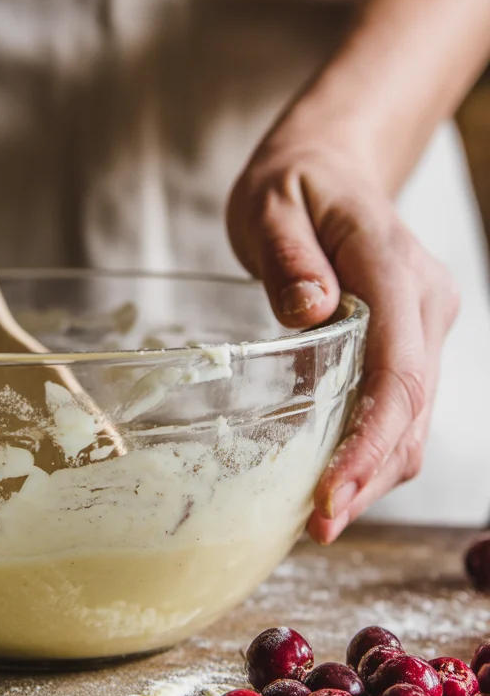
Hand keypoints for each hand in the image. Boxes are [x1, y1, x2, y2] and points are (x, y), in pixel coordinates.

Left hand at [227, 127, 459, 542]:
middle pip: (412, 410)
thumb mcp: (269, 202)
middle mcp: (425, 303)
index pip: (399, 370)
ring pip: (414, 419)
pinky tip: (332, 479)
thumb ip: (287, 254)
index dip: (372, 441)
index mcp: (394, 266)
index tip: (333, 495)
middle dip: (370, 477)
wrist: (330, 166)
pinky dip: (370, 449)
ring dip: (373, 474)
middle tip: (318, 529)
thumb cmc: (293, 184)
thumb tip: (310, 313)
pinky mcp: (411, 344)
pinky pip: (400, 408)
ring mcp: (424, 326)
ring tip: (320, 520)